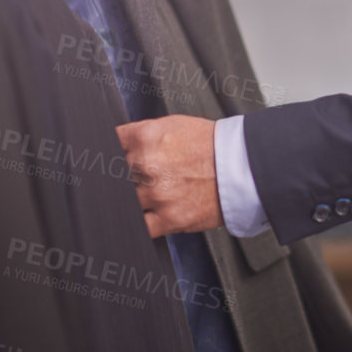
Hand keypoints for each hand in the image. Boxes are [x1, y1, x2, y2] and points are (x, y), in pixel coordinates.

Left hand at [116, 115, 223, 236]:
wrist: (243, 166)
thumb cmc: (211, 145)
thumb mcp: (172, 125)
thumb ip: (141, 137)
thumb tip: (117, 147)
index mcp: (146, 137)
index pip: (108, 146)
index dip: (108, 155)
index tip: (109, 161)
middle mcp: (148, 164)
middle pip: (114, 176)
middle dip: (125, 177)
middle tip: (142, 176)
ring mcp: (157, 193)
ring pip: (125, 201)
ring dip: (135, 198)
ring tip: (154, 192)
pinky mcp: (169, 218)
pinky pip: (140, 226)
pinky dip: (140, 222)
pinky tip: (149, 214)